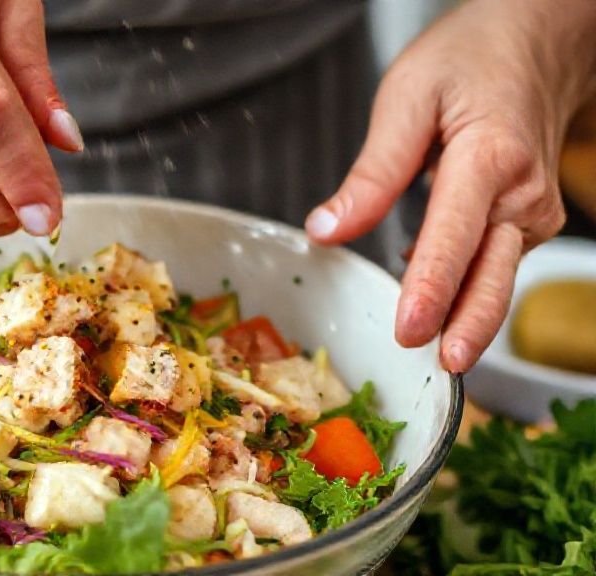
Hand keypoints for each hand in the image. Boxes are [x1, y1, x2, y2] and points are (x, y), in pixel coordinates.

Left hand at [305, 0, 595, 371]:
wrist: (533, 43)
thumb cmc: (469, 61)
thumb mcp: (407, 98)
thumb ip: (370, 173)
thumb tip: (327, 229)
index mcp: (490, 156)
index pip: (455, 235)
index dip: (432, 287)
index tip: (410, 328)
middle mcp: (521, 192)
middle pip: (493, 273)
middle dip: (467, 324)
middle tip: (442, 365)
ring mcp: (531, 211)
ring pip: (499, 277)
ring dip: (470, 318)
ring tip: (438, 356)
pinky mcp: (526, 221)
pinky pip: (495, 264)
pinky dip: (469, 292)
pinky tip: (436, 313)